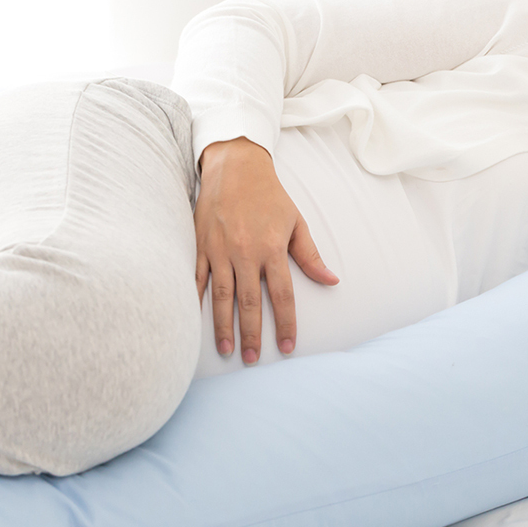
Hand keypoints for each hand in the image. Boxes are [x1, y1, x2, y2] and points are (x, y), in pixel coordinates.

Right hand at [195, 137, 338, 362]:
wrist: (235, 166)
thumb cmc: (269, 196)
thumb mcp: (296, 222)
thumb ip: (310, 256)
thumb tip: (332, 281)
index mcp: (272, 248)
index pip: (282, 295)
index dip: (286, 323)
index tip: (287, 347)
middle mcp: (245, 252)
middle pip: (250, 302)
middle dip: (252, 333)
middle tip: (252, 359)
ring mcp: (220, 250)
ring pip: (221, 296)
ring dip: (223, 325)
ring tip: (227, 349)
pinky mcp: (200, 245)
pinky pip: (197, 278)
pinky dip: (196, 300)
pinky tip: (195, 321)